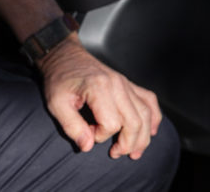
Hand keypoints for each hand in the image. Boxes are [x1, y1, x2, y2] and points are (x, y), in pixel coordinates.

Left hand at [38, 36, 162, 159]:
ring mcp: (125, 83)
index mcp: (98, 88)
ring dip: (143, 136)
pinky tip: (150, 130)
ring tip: (134, 151)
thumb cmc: (59, 79)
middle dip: (128, 143)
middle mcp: (117, 84)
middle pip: (135, 121)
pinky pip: (149, 100)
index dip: (100, 135)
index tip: (87, 132)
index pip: (111, 124)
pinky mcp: (128, 84)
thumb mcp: (56, 103)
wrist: (64, 57)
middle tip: (115, 153)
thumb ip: (72, 126)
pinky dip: (154, 117)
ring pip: (146, 114)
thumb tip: (88, 146)